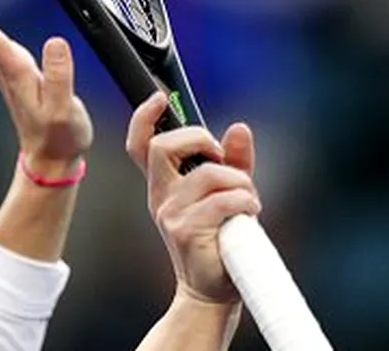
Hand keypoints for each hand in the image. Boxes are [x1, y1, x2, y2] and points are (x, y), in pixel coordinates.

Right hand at [125, 93, 259, 303]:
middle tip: (220, 156)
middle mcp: (160, 197)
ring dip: (239, 181)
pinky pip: (224, 200)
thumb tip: (238, 129)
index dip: (143, 118)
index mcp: (164, 185)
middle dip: (199, 139)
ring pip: (208, 173)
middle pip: (163, 147)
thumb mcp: (226, 193)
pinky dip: (246, 201)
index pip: (140, 145)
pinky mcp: (186, 230)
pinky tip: (249, 213)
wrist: (212, 290)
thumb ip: (233, 161)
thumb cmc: (219, 241)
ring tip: (248, 199)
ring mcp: (170, 214)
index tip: (159, 98)